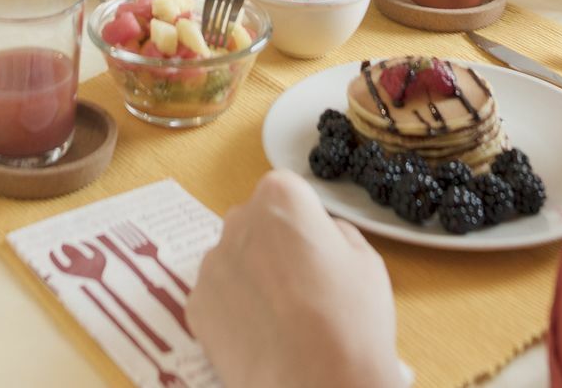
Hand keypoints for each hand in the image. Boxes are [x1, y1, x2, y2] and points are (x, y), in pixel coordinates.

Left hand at [191, 172, 404, 387]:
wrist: (314, 383)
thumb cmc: (348, 319)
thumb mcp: (365, 260)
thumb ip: (335, 234)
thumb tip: (321, 236)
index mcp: (281, 198)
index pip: (288, 192)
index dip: (306, 221)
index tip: (317, 249)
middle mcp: (238, 221)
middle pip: (256, 222)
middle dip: (273, 244)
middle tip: (303, 283)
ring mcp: (211, 264)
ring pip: (234, 259)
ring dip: (252, 276)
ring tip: (282, 316)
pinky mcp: (196, 305)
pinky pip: (218, 296)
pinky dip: (234, 310)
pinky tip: (261, 334)